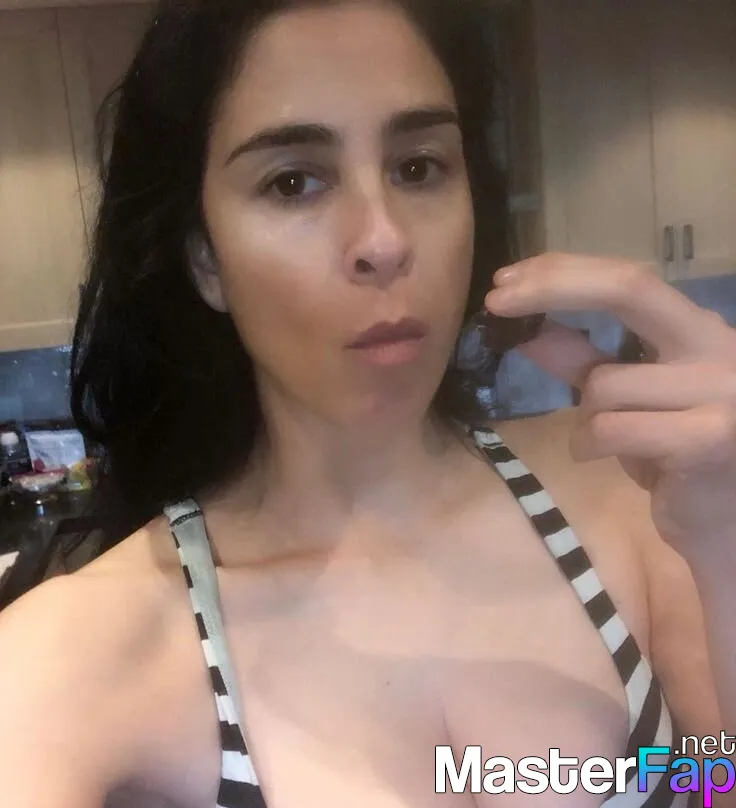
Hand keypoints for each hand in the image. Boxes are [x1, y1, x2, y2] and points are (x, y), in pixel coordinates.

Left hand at [484, 253, 735, 567]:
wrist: (721, 522)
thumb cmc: (672, 457)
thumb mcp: (623, 399)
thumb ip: (582, 360)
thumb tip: (527, 328)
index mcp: (698, 329)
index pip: (629, 280)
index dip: (563, 273)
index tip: (504, 282)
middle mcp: (718, 345)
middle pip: (629, 288)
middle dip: (552, 287)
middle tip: (495, 300)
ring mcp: (721, 390)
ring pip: (603, 382)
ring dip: (583, 417)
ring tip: (609, 443)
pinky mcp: (709, 437)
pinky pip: (610, 428)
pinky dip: (589, 445)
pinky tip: (613, 463)